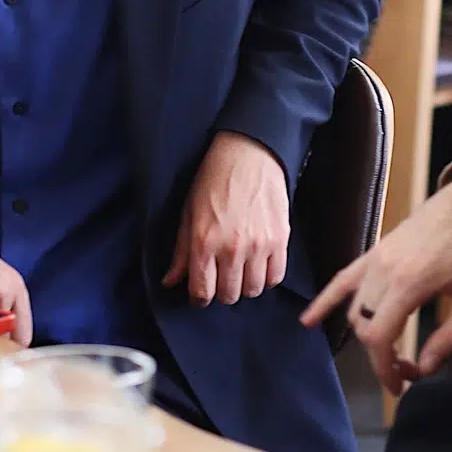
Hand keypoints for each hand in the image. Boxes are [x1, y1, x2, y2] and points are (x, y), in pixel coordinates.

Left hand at [165, 132, 289, 305]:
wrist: (248, 154)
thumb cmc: (214, 180)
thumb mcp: (189, 213)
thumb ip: (181, 252)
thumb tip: (170, 281)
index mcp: (204, 242)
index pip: (202, 293)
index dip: (199, 297)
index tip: (201, 291)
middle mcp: (232, 249)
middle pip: (229, 296)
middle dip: (221, 291)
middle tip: (220, 276)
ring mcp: (259, 245)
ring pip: (253, 290)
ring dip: (245, 285)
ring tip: (241, 270)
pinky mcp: (280, 239)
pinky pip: (276, 277)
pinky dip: (267, 276)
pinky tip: (259, 264)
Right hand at [301, 162, 451, 395]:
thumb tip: (423, 369)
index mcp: (410, 281)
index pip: (378, 338)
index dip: (386, 370)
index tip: (401, 387)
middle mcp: (385, 269)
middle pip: (365, 328)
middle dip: (381, 357)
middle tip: (409, 372)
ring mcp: (378, 257)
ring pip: (356, 309)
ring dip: (368, 336)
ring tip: (394, 353)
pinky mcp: (379, 249)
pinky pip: (344, 279)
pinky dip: (326, 301)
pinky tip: (308, 320)